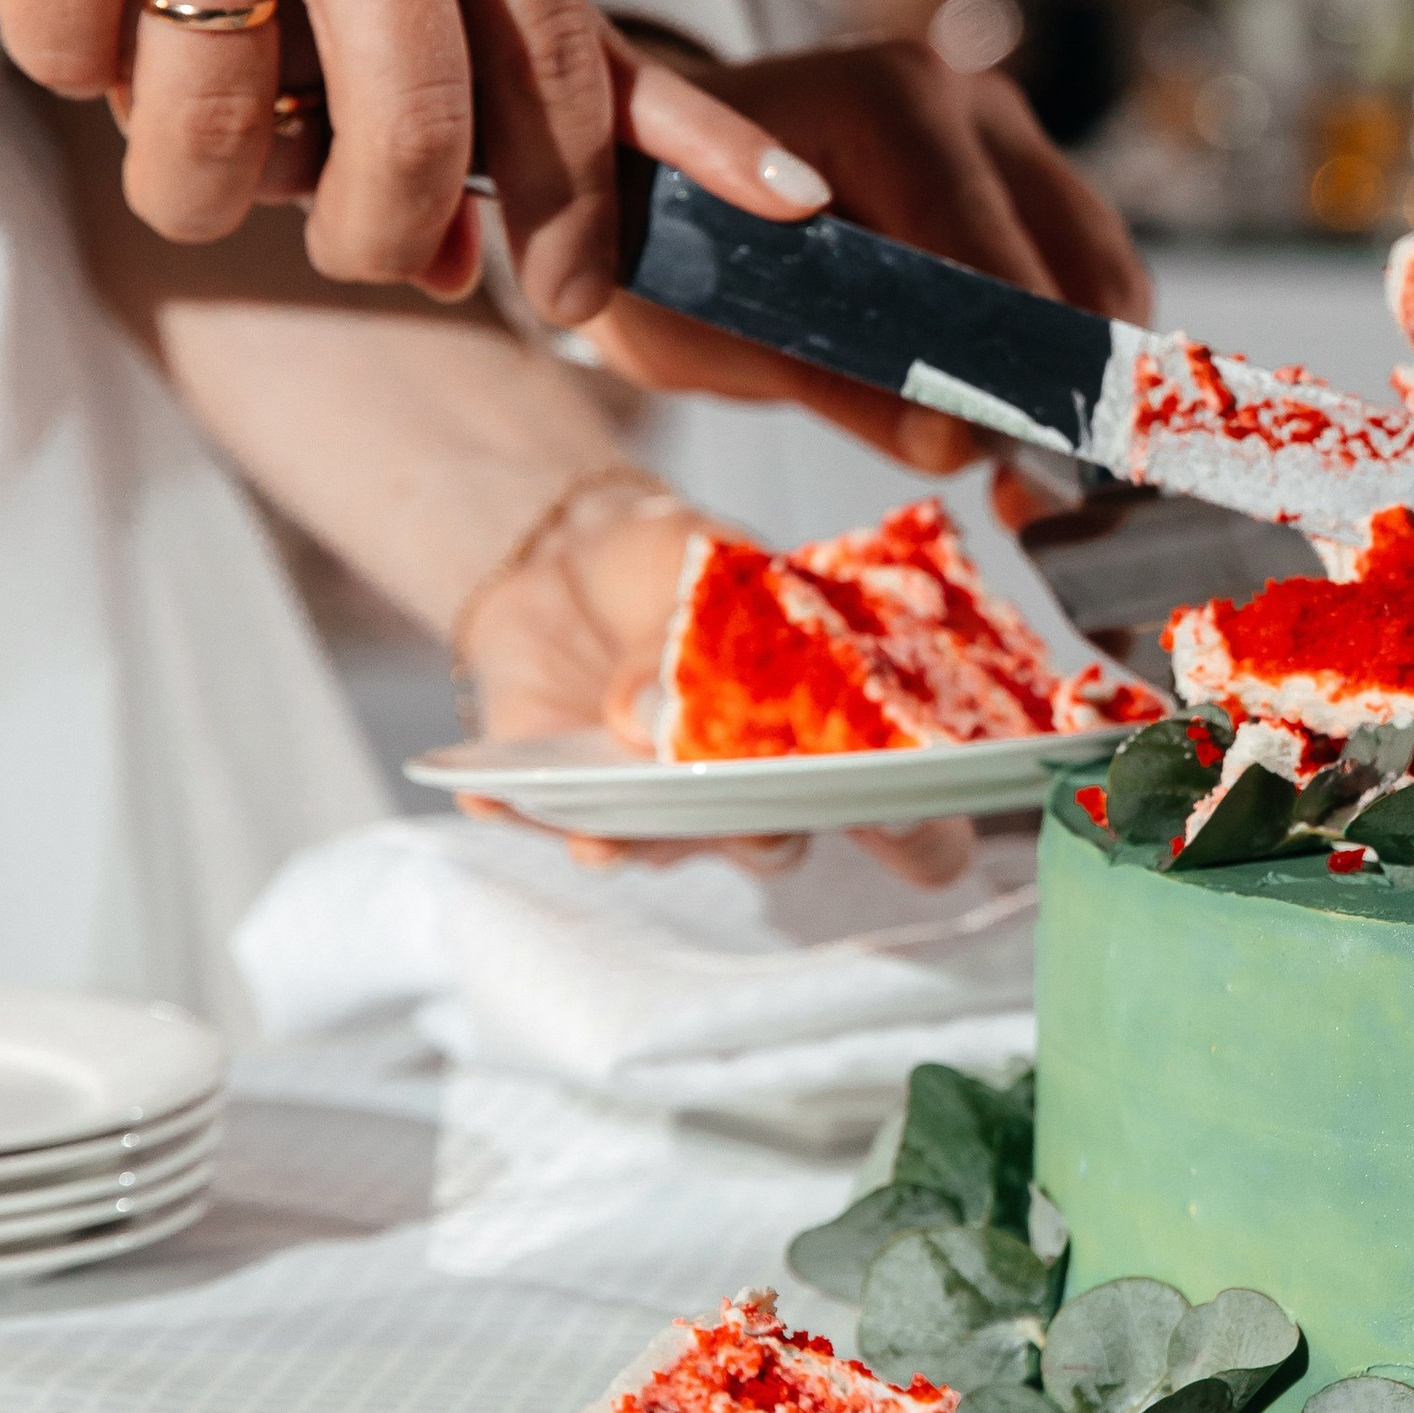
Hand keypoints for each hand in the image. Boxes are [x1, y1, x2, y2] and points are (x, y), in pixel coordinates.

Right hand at [0, 0, 616, 321]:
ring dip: (197, 182)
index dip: (576, 211)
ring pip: (221, 131)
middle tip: (361, 251)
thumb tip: (462, 244)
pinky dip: (75, 63)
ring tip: (185, 131)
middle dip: (385, 237)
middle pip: (416, 128)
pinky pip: (73, 59)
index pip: (562, 57)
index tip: (571, 302)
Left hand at [455, 474, 972, 887]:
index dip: (921, 834)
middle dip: (757, 831)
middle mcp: (753, 796)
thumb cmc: (674, 567)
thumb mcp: (699, 568)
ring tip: (603, 824)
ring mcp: (664, 815)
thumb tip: (647, 715)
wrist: (566, 559)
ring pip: (664, 853)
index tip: (904, 813)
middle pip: (777, 846)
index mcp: (825, 737)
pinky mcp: (570, 809)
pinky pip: (547, 829)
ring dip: (635, 840)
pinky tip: (492, 795)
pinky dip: (520, 813)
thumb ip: (687, 635)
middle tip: (738, 800)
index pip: (908, 819)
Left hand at [585, 36, 1154, 465]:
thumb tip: (957, 443)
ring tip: (1024, 466)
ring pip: (1100, 261)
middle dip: (1060, 379)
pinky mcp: (1019, 164)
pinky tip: (1020, 413)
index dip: (1010, 362)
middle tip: (1028, 488)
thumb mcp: (712, 326)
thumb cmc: (664, 239)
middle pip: (1072, 255)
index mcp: (879, 104)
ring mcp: (998, 122)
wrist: (646, 163)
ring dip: (1077, 366)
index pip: (984, 246)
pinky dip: (1070, 342)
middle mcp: (957, 93)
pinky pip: (1085, 261)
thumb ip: (831, 380)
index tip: (1013, 459)